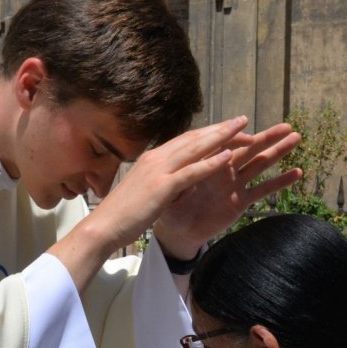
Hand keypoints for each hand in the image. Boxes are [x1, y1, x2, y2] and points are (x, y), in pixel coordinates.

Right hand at [48, 116, 253, 290]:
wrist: (102, 227)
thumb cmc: (121, 213)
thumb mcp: (144, 190)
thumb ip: (160, 181)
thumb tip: (176, 181)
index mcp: (151, 158)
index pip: (185, 140)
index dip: (208, 133)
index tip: (226, 128)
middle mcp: (156, 158)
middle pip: (194, 138)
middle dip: (220, 129)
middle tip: (242, 120)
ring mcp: (158, 171)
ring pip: (196, 148)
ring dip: (222, 138)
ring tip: (244, 130)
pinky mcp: (162, 187)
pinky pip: (192, 172)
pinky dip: (211, 163)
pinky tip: (230, 156)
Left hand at [152, 123, 302, 257]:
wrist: (178, 229)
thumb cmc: (171, 205)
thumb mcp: (174, 188)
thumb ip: (184, 175)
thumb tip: (187, 162)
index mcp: (208, 162)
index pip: (224, 143)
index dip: (234, 134)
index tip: (245, 121)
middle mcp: (225, 169)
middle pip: (249, 148)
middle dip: (267, 136)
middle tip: (287, 126)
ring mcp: (236, 184)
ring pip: (260, 164)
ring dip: (278, 151)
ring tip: (296, 138)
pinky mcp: (241, 201)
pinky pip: (263, 190)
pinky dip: (280, 182)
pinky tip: (297, 172)